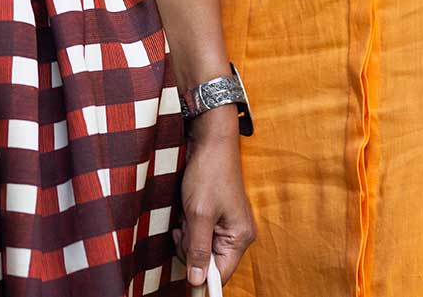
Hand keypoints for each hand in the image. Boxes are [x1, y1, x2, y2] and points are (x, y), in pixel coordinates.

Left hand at [171, 109, 254, 292]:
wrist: (210, 141)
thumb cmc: (208, 173)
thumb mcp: (199, 214)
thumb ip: (198, 249)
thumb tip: (197, 281)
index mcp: (240, 237)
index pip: (221, 274)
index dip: (201, 276)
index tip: (183, 273)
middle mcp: (238, 235)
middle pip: (209, 263)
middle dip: (190, 249)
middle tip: (183, 227)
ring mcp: (228, 226)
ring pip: (201, 249)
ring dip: (188, 237)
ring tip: (185, 215)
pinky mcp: (218, 218)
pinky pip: (200, 235)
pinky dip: (190, 227)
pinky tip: (187, 211)